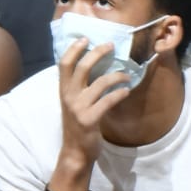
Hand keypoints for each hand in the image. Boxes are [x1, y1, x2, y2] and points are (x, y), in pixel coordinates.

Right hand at [52, 35, 138, 168]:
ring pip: (100, 83)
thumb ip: (78, 87)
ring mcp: (79, 108)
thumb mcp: (72, 103)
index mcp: (63, 90)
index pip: (64, 64)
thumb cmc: (76, 125)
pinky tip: (126, 90)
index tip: (85, 38)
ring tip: (127, 75)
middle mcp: (69, 96)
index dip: (74, 49)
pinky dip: (119, 93)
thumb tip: (93, 66)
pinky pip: (108, 101)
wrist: (75, 152)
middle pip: (82, 67)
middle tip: (111, 45)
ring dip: (117, 76)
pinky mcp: (90, 120)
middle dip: (97, 53)